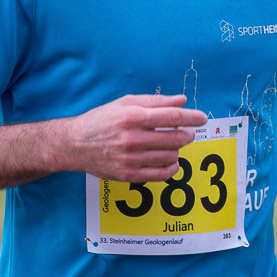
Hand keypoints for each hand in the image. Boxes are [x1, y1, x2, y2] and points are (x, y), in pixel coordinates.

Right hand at [60, 94, 206, 180]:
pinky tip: (171, 160)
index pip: (172, 118)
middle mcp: (132, 139)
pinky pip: (162, 174)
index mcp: (132, 117)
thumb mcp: (125, 103)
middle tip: (187, 132)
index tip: (202, 118)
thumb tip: (181, 101)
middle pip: (175, 138)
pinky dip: (172, 167)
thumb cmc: (101, 120)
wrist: (75, 144)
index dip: (192, 117)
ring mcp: (131, 159)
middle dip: (187, 134)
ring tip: (172, 145)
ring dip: (178, 150)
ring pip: (171, 156)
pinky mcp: (129, 175)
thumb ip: (155, 101)